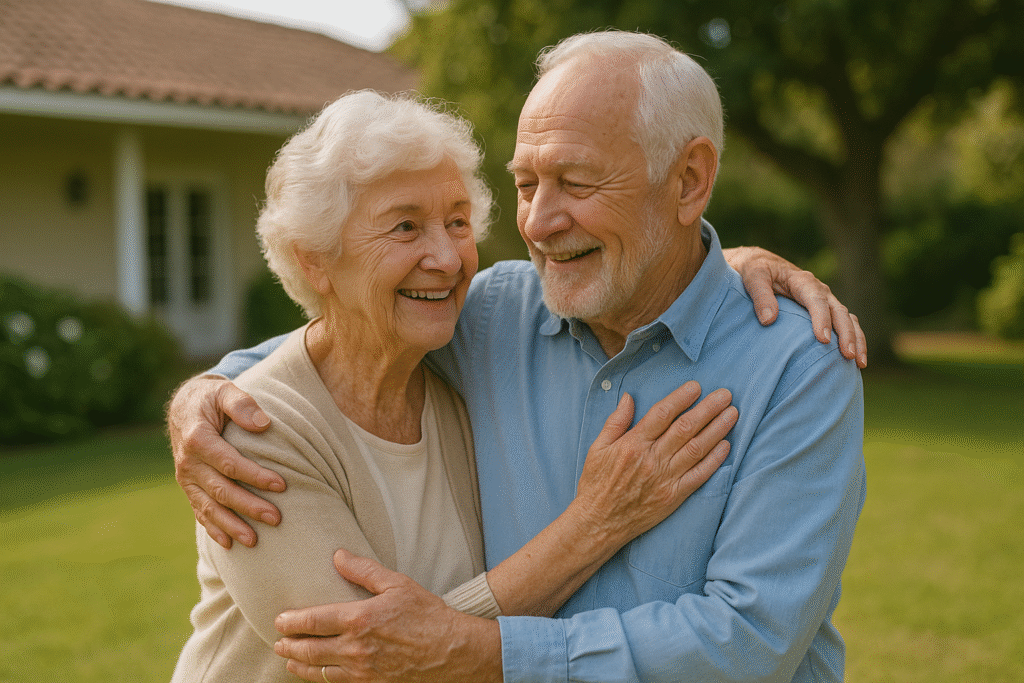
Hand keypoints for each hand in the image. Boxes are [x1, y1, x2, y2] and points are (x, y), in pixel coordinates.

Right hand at [167, 374, 283, 548]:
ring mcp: (186, 478)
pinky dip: (213, 528)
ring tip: (254, 541)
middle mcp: (188, 462)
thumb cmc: (211, 398)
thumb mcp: (224, 391)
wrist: (185, 406)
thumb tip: (263, 424)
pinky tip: (229, 544)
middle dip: (249, 507)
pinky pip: (199, 511)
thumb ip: (242, 404)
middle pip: (221, 490)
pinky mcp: (189, 487)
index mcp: (198, 439)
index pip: (230, 463)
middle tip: (276, 518)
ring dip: (231, 525)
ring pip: (209, 507)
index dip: (255, 476)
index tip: (281, 485)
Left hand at [275, 549, 501, 682]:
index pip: (313, 621)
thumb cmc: (427, 614)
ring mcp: (362, 671)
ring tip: (290, 660)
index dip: (291, 621)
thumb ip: (364, 570)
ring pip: (319, 671)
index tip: (279, 620)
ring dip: (300, 665)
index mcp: (359, 619)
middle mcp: (355, 648)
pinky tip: (318, 674)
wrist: (452, 651)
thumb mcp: (397, 583)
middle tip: (278, 641)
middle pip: (309, 649)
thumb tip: (338, 556)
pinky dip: (321, 679)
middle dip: (289, 645)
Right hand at [573, 382, 736, 547]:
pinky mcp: (673, 497)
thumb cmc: (596, 484)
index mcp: (633, 444)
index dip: (681, 398)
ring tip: (732, 414)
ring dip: (717, 429)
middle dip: (708, 408)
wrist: (597, 522)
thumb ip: (615, 422)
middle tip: (725, 395)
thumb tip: (629, 397)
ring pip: (697, 449)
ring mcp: (665, 479)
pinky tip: (726, 446)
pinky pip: (699, 476)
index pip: (662, 414)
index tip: (696, 387)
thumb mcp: (597, 448)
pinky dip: (715, 460)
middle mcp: (651, 459)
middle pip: (685, 428)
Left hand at [724, 246, 866, 367]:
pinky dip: (853, 340)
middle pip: (839, 312)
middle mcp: (820, 290)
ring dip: (856, 340)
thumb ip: (760, 295)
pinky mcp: (826, 312)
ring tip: (859, 363)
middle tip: (848, 355)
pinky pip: (845, 325)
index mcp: (803, 281)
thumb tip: (769, 319)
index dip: (822, 319)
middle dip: (846, 334)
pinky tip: (855, 361)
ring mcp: (826, 302)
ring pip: (848, 319)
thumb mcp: (753, 277)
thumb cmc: (756, 271)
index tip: (823, 340)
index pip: (817, 300)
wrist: (761, 265)